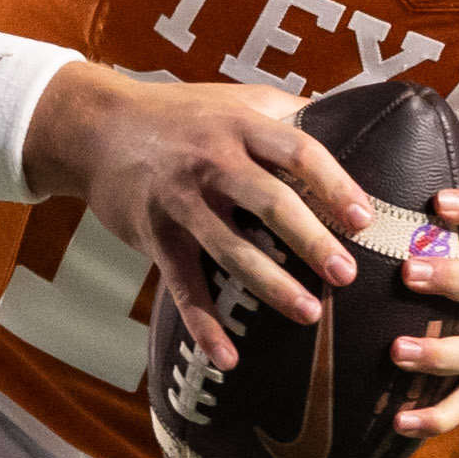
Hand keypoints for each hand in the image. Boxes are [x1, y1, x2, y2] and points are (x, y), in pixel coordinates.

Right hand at [29, 62, 363, 368]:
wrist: (94, 128)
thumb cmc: (181, 115)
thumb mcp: (235, 99)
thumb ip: (289, 111)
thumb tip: (354, 116)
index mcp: (241, 125)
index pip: (297, 152)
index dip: (333, 184)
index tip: (364, 218)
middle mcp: (211, 161)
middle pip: (269, 201)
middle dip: (310, 240)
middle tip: (346, 274)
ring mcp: (180, 201)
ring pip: (230, 248)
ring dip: (271, 285)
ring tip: (309, 313)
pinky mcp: (155, 236)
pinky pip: (183, 286)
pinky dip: (204, 325)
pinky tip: (228, 358)